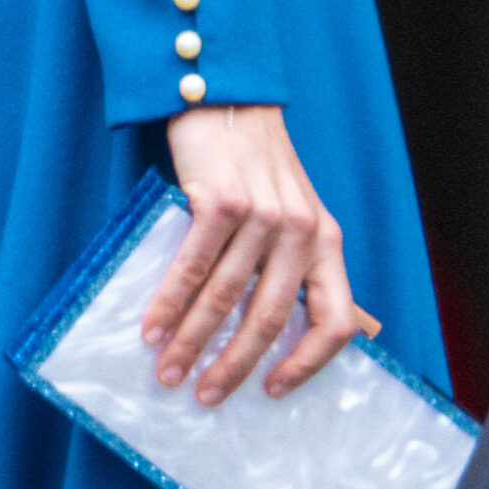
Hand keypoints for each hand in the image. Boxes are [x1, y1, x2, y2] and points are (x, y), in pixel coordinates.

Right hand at [141, 103, 361, 402]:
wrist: (228, 93)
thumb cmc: (257, 158)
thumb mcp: (297, 208)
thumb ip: (300, 261)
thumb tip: (313, 325)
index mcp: (326, 239)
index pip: (335, 321)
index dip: (308, 364)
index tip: (274, 390)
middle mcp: (301, 231)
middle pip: (269, 319)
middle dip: (233, 366)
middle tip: (205, 395)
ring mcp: (261, 215)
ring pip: (226, 298)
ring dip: (192, 342)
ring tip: (169, 369)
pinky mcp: (222, 200)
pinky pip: (192, 266)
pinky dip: (170, 303)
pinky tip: (153, 326)